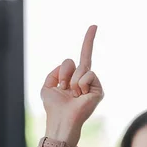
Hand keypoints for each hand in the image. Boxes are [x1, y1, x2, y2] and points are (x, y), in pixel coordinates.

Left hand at [41, 25, 103, 143]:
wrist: (61, 121)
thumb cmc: (53, 107)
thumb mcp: (47, 86)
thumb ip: (54, 72)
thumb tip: (67, 65)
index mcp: (74, 78)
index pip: (81, 57)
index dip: (88, 41)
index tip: (94, 25)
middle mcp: (85, 80)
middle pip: (82, 58)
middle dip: (67, 73)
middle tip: (64, 89)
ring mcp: (93, 85)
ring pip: (82, 68)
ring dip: (73, 81)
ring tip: (73, 95)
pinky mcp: (99, 91)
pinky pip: (89, 75)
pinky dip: (81, 84)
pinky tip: (80, 96)